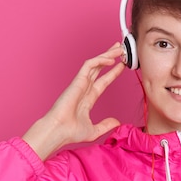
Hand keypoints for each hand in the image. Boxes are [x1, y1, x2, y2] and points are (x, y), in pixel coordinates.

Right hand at [22, 42, 125, 159]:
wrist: (59, 131)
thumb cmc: (70, 132)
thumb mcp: (94, 130)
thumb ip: (105, 125)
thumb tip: (116, 122)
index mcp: (88, 98)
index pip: (102, 81)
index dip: (112, 73)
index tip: (122, 66)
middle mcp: (84, 88)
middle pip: (99, 68)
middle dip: (109, 57)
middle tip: (120, 49)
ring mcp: (80, 83)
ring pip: (95, 64)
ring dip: (107, 55)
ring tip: (118, 48)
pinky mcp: (77, 81)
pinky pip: (89, 65)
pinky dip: (100, 60)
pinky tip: (110, 60)